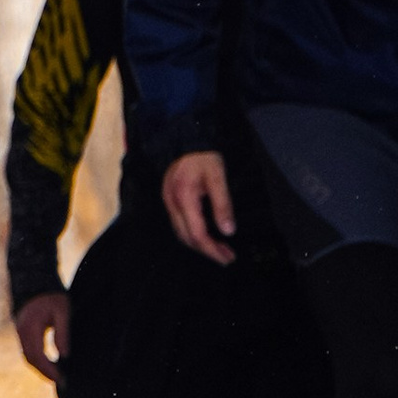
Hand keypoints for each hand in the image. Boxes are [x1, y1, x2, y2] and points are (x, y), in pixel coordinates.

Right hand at [14, 290, 69, 377]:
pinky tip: (50, 363)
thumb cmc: (52, 295)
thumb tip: (64, 355)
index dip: (50, 370)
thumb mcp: (63, 311)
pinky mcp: (22, 331)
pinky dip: (38, 360)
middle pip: (30, 359)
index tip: (62, 379)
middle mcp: (22, 332)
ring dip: (41, 368)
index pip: (38, 355)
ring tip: (57, 376)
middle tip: (62, 382)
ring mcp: (20, 332)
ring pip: (28, 356)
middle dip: (45, 373)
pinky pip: (27, 350)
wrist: (35, 281)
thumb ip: (62, 333)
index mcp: (30, 328)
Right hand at [163, 149, 237, 263]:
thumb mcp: (219, 178)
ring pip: (182, 233)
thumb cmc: (204, 157)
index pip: (197, 234)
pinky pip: (180, 224)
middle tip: (227, 256)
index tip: (228, 257)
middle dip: (207, 251)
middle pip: (187, 238)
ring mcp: (169, 202)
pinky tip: (207, 234)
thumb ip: (223, 205)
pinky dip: (194, 234)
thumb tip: (228, 231)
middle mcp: (172, 204)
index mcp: (184, 199)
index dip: (212, 249)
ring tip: (220, 249)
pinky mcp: (171, 200)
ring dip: (200, 244)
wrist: (187, 140)